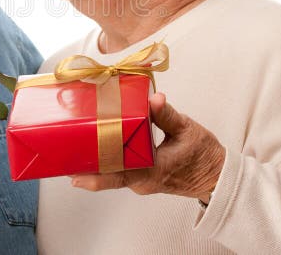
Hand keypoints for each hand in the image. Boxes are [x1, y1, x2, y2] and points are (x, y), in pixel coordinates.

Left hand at [71, 93, 224, 201]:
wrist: (216, 176)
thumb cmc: (205, 155)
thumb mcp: (188, 130)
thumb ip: (168, 115)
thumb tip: (154, 98)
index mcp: (153, 171)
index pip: (119, 176)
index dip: (96, 177)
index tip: (75, 176)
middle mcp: (143, 181)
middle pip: (109, 175)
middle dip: (86, 166)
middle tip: (63, 155)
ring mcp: (141, 181)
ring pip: (112, 174)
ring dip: (94, 163)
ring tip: (72, 149)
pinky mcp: (141, 176)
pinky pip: (119, 170)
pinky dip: (107, 160)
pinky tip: (94, 147)